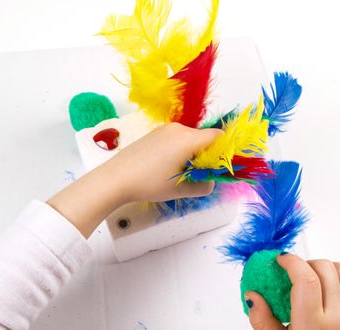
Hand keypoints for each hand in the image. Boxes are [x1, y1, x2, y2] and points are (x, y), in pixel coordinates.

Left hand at [103, 122, 222, 202]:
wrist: (115, 178)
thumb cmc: (149, 183)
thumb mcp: (180, 190)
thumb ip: (203, 186)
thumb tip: (210, 181)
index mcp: (188, 139)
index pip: (218, 136)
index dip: (224, 150)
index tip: (220, 166)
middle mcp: (178, 129)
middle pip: (203, 137)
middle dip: (206, 154)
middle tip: (198, 174)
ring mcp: (164, 129)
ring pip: (189, 138)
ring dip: (192, 153)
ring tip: (179, 172)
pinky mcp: (154, 133)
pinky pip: (176, 138)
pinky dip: (179, 149)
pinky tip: (166, 166)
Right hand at [245, 254, 339, 329]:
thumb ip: (261, 322)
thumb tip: (251, 296)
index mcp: (314, 326)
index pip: (306, 279)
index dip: (292, 261)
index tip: (280, 259)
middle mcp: (338, 317)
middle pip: (323, 268)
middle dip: (304, 263)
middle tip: (291, 273)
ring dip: (321, 267)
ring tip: (308, 280)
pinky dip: (333, 278)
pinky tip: (322, 292)